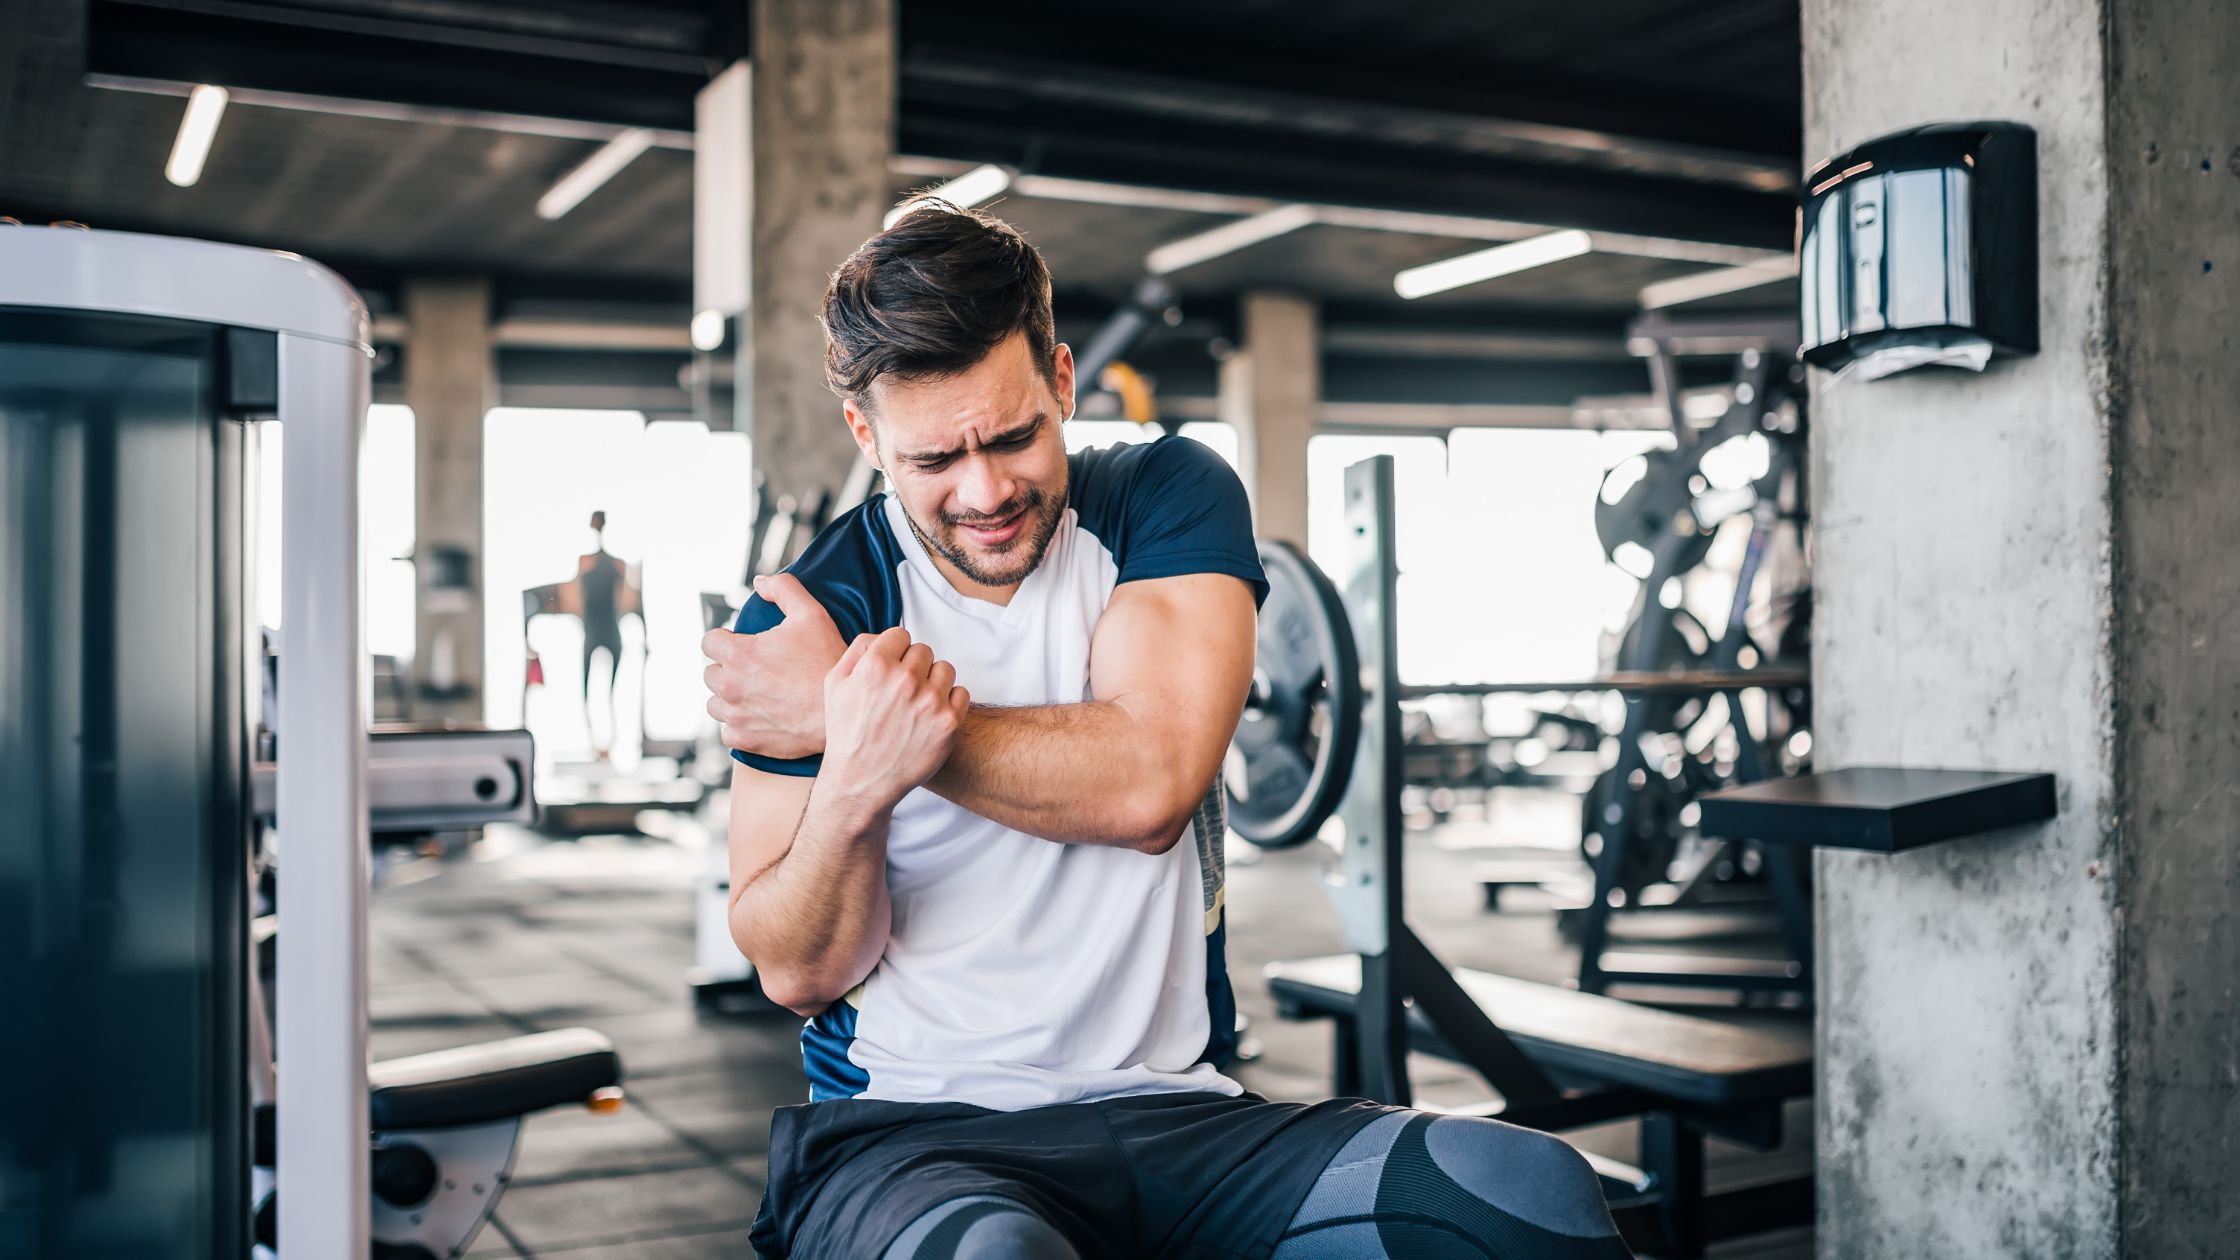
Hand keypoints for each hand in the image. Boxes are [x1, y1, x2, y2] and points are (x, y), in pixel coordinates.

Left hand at [702, 574, 844, 759]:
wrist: (840, 712)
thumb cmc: (827, 661)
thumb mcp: (811, 614)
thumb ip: (783, 589)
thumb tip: (760, 582)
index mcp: (738, 653)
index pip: (708, 641)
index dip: (725, 640)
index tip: (742, 644)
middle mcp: (730, 685)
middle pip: (709, 672)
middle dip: (727, 668)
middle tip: (755, 669)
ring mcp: (736, 715)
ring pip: (715, 703)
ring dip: (729, 697)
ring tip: (755, 693)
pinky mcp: (745, 739)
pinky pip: (728, 732)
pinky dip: (738, 725)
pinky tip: (758, 716)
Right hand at [819, 628, 968, 812]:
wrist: (862, 781)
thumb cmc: (847, 733)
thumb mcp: (835, 685)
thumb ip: (857, 651)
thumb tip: (882, 637)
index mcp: (875, 666)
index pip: (900, 635)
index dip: (895, 652)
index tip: (892, 669)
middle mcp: (905, 680)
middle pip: (923, 650)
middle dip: (913, 667)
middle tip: (902, 691)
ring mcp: (930, 701)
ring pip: (945, 669)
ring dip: (933, 682)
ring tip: (917, 703)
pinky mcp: (949, 722)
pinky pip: (961, 693)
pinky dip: (949, 702)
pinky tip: (931, 716)